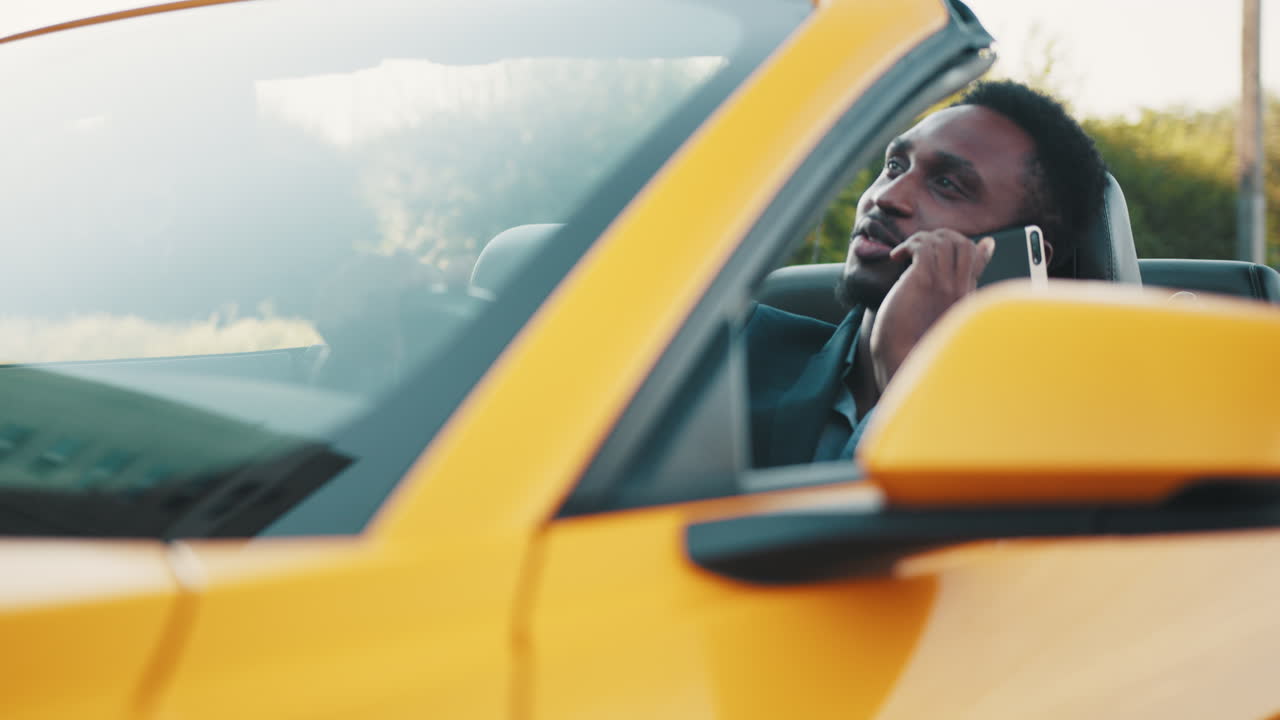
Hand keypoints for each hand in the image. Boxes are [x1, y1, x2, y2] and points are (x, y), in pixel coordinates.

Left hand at [869, 229, 994, 390]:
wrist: (899, 357)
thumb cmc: (914, 337)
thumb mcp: (935, 309)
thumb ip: (946, 290)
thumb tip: (956, 275)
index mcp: (964, 294)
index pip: (974, 253)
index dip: (955, 243)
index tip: (931, 248)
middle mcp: (958, 287)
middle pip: (962, 242)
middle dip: (939, 237)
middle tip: (918, 249)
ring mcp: (943, 283)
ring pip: (944, 240)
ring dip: (921, 239)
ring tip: (906, 253)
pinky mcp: (923, 280)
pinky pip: (923, 246)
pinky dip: (909, 245)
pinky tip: (897, 257)